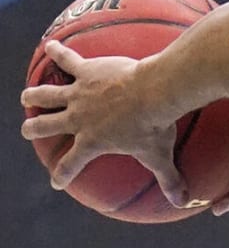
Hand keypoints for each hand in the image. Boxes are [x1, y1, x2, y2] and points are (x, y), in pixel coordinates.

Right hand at [20, 40, 187, 205]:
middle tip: (28, 130)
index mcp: (92, 142)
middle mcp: (78, 119)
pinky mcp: (87, 71)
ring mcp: (79, 94)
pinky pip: (67, 59)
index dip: (62, 174)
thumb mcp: (160, 155)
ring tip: (27, 97)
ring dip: (35, 96)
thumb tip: (182, 201)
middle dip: (34, 130)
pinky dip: (57, 52)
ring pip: (46, 95)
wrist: (154, 93)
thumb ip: (169, 179)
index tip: (57, 182)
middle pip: (47, 126)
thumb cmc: (156, 126)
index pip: (72, 164)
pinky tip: (50, 45)